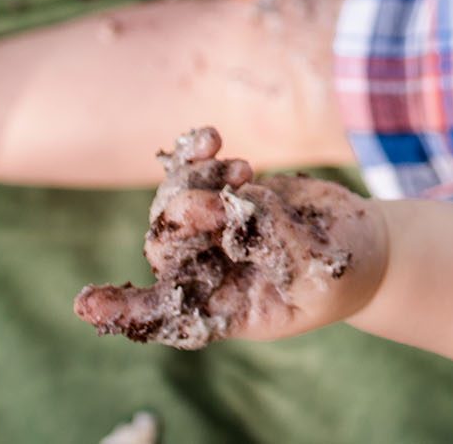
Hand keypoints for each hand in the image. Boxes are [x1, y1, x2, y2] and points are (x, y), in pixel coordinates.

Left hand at [74, 127, 388, 348]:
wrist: (365, 243)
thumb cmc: (348, 274)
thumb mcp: (319, 270)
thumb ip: (274, 242)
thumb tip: (226, 207)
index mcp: (227, 307)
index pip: (164, 315)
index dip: (124, 310)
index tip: (87, 304)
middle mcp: (211, 271)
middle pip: (166, 245)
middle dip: (182, 213)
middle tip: (232, 183)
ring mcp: (216, 231)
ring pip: (174, 204)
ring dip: (196, 178)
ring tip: (242, 167)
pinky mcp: (227, 196)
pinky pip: (194, 174)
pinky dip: (197, 154)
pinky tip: (212, 137)